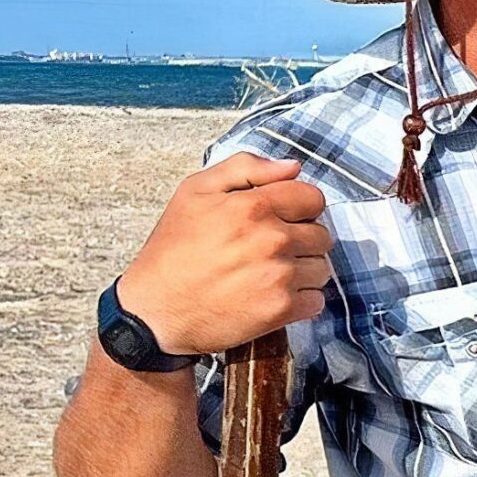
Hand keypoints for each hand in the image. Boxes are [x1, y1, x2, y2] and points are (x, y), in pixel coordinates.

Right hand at [115, 153, 333, 358]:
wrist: (155, 310)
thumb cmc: (173, 250)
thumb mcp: (195, 191)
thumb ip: (245, 168)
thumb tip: (292, 166)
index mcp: (253, 206)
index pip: (313, 198)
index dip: (299, 208)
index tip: (282, 219)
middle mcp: (271, 239)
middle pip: (321, 235)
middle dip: (301, 240)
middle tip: (269, 250)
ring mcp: (279, 276)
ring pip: (321, 268)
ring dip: (302, 272)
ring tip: (268, 274)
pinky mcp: (282, 309)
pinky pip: (317, 300)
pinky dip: (301, 301)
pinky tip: (273, 296)